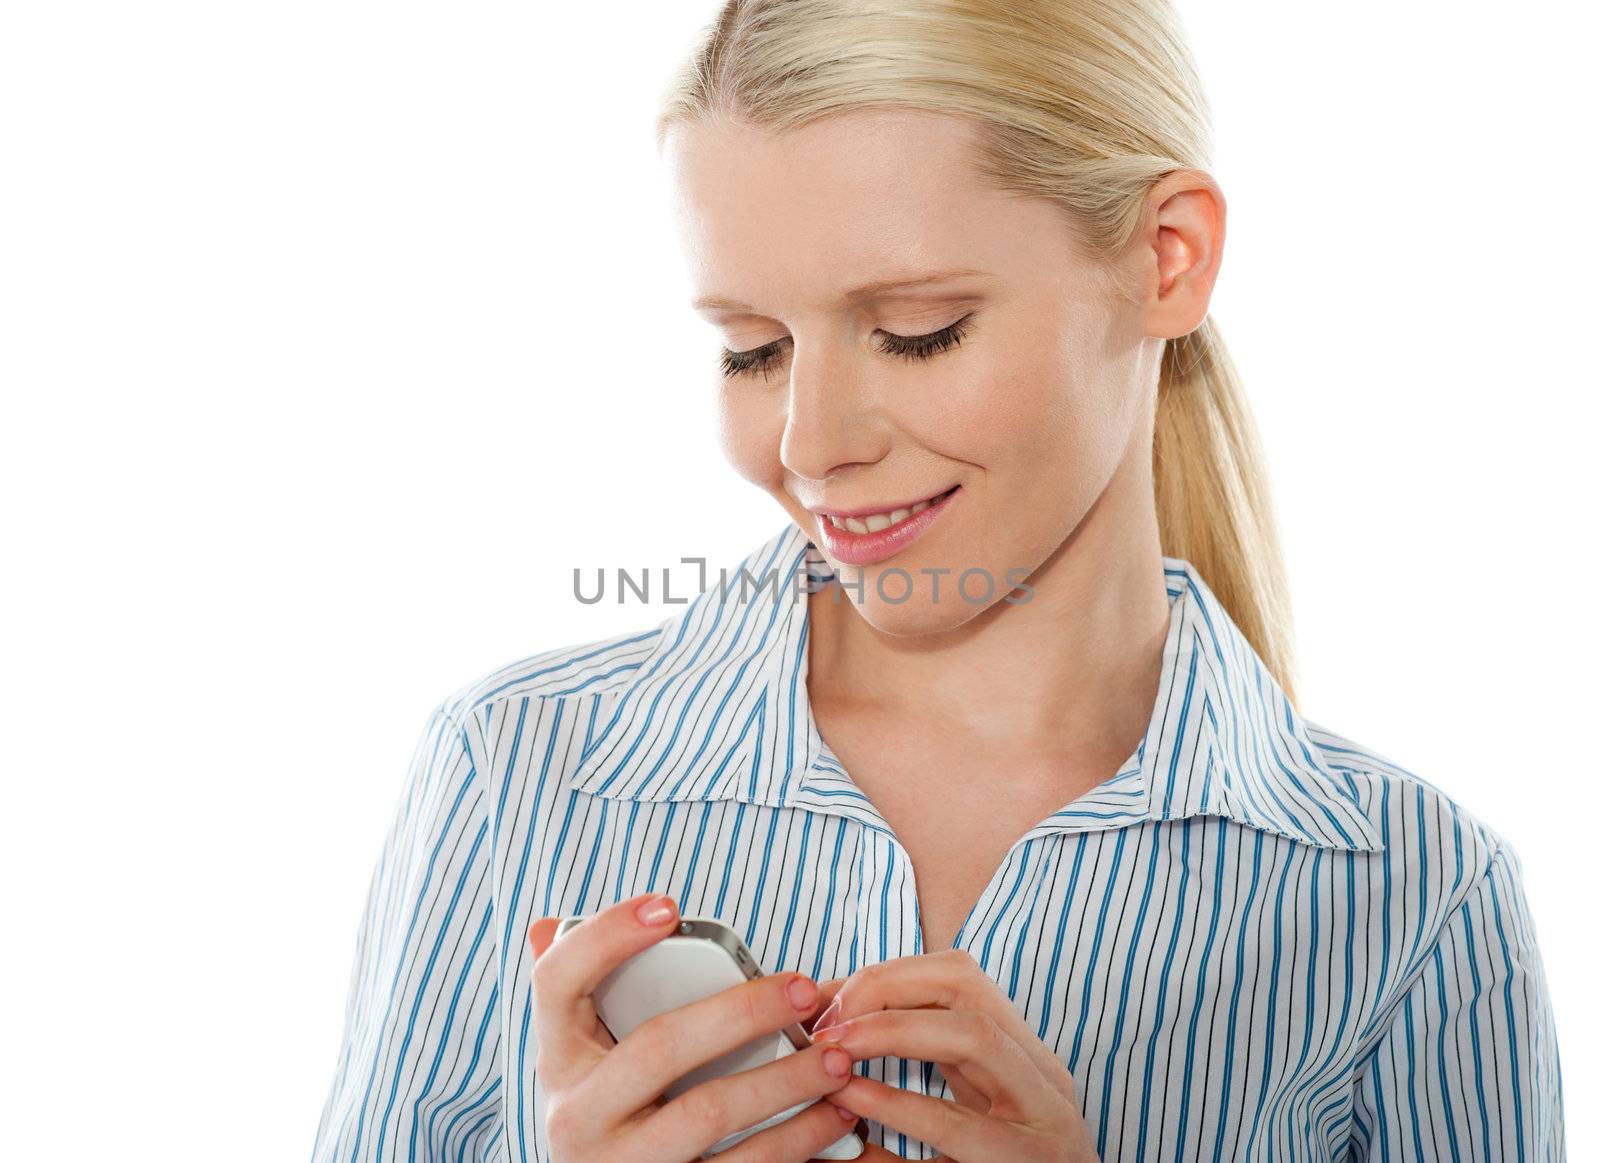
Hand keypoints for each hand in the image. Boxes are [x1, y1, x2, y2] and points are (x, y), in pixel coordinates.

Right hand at [526, 893, 862, 1161]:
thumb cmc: (609, 1114)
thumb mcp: (582, 1062)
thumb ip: (576, 995)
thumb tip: (543, 927)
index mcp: (557, 1061)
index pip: (557, 981)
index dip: (607, 936)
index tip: (668, 906)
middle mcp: (577, 1117)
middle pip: (657, 1047)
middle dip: (740, 1012)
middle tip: (803, 989)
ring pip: (709, 1115)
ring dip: (786, 1081)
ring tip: (836, 1057)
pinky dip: (798, 1141)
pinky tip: (835, 1114)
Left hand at [803, 949, 1100, 1161]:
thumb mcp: (966, 1113)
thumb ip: (919, 1070)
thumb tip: (830, 1035)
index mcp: (1022, 1054)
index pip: (957, 976)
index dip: (886, 976)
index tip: (828, 1002)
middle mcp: (1042, 1074)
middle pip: (966, 985)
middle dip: (887, 988)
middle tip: (829, 1019)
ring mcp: (1043, 1116)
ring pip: (974, 1036)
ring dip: (893, 1030)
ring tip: (836, 1046)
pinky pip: (955, 1125)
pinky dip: (896, 1104)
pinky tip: (852, 1098)